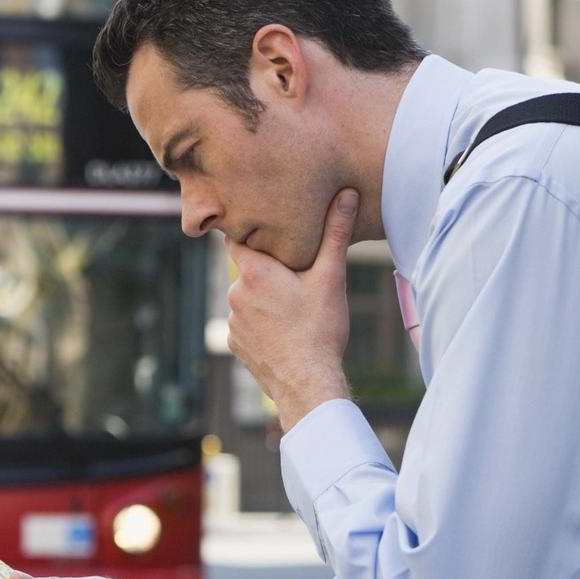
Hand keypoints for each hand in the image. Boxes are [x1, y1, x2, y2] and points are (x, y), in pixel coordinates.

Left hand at [226, 188, 358, 430]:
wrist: (307, 384)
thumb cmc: (320, 330)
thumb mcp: (331, 277)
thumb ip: (335, 233)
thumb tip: (347, 194)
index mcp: (254, 272)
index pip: (238, 239)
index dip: (252, 234)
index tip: (268, 234)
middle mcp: (235, 293)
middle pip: (248, 270)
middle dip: (268, 271)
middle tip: (297, 279)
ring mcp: (232, 321)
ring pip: (247, 298)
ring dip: (264, 299)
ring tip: (293, 310)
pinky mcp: (234, 344)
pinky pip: (246, 324)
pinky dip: (261, 324)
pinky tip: (284, 331)